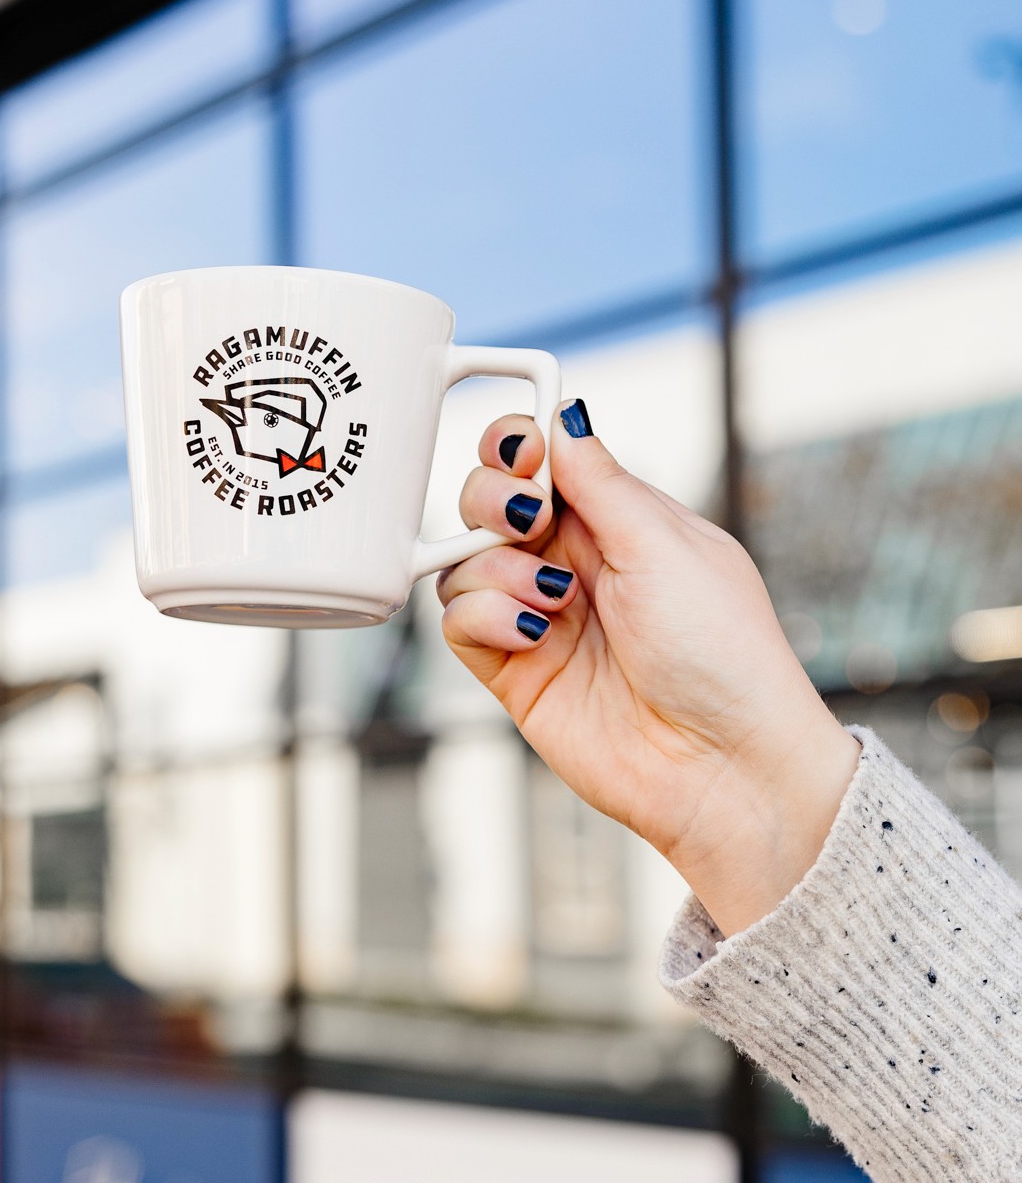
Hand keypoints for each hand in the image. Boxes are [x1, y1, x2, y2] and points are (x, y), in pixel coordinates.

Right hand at [438, 403, 859, 937]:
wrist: (724, 767)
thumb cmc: (724, 655)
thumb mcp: (666, 546)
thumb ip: (602, 482)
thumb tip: (565, 414)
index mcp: (621, 522)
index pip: (545, 461)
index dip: (518, 445)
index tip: (520, 452)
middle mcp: (575, 564)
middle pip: (490, 501)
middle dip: (491, 497)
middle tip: (528, 521)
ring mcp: (540, 617)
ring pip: (464, 560)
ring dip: (495, 567)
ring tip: (551, 601)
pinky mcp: (514, 671)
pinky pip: (458, 621)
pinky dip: (481, 615)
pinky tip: (531, 633)